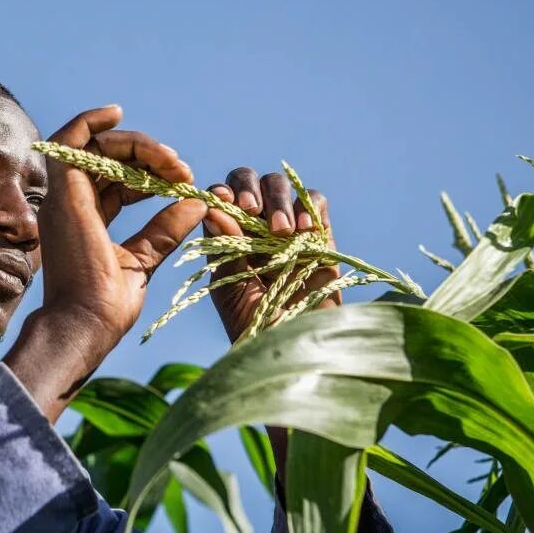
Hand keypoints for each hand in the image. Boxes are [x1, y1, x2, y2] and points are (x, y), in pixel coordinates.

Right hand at [4, 106, 205, 420]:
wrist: (86, 324)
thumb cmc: (108, 305)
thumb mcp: (145, 259)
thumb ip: (165, 229)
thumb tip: (196, 203)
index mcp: (86, 219)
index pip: (117, 180)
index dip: (151, 173)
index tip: (183, 182)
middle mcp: (71, 203)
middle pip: (108, 158)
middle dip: (149, 156)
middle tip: (182, 171)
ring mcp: (64, 195)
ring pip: (96, 145)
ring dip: (137, 145)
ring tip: (170, 160)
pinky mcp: (64, 190)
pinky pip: (71, 139)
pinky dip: (90, 120)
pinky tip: (116, 113)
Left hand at [203, 167, 339, 342]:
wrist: (295, 352)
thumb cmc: (255, 329)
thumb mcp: (231, 291)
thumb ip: (224, 250)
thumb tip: (214, 209)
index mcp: (226, 236)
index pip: (220, 197)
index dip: (221, 192)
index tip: (224, 202)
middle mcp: (254, 227)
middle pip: (249, 180)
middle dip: (249, 188)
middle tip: (250, 209)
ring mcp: (287, 229)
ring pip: (280, 186)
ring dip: (278, 200)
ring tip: (280, 231)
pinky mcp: (319, 235)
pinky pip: (315, 203)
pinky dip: (308, 207)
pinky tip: (302, 231)